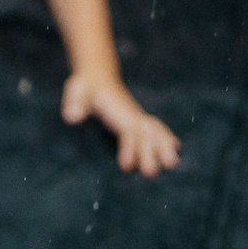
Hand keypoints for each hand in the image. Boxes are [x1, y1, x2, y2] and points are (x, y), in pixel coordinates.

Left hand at [62, 71, 180, 176]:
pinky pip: (155, 127)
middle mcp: (131, 113)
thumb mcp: (76, 90)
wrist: (96, 75)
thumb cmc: (85, 86)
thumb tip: (71, 117)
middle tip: (151, 173)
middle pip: (145, 134)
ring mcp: (136, 115)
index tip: (126, 166)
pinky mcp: (137, 118)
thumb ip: (75, 103)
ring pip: (154, 131)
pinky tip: (176, 147)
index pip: (127, 131)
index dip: (129, 148)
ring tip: (172, 165)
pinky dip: (166, 136)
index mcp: (117, 110)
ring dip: (164, 146)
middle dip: (150, 152)